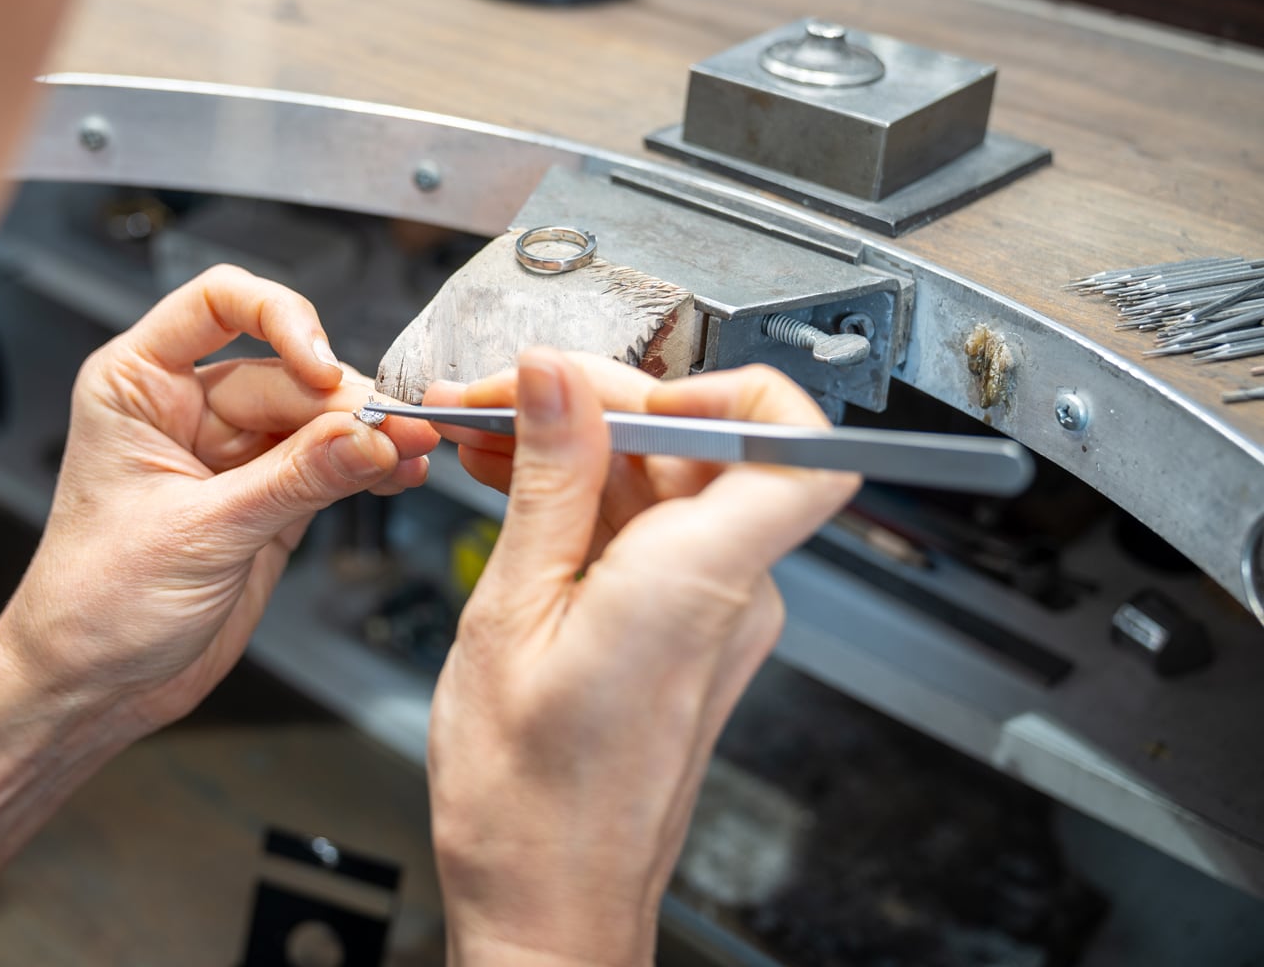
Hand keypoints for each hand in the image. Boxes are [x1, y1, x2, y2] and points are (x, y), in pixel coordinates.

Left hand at [0, 266, 437, 732]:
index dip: (280, 318)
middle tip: (400, 429)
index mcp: (138, 384)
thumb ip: (293, 481)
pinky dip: (365, 468)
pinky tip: (399, 473)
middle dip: (344, 401)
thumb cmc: (93, 605)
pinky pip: (328, 465)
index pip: (217, 303)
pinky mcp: (266, 500)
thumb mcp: (200, 534)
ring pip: (315, 418)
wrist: (91, 688)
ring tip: (413, 452)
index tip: (321, 365)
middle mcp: (184, 407)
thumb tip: (370, 435)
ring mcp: (229, 454)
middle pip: (285, 371)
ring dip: (367, 434)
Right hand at [421, 352, 856, 964]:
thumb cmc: (528, 803)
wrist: (550, 906)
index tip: (623, 385)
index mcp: (697, 580)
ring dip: (576, 445)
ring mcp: (714, 610)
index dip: (723, 388)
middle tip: (491, 400)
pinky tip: (511, 488)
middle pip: (699, 442)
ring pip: (666, 479)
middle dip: (593, 400)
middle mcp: (729, 590)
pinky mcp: (688, 627)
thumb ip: (549, 482)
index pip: (799, 442)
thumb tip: (556, 375)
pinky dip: (583, 497)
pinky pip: (650, 528)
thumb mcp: (511, 615)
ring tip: (481, 440)